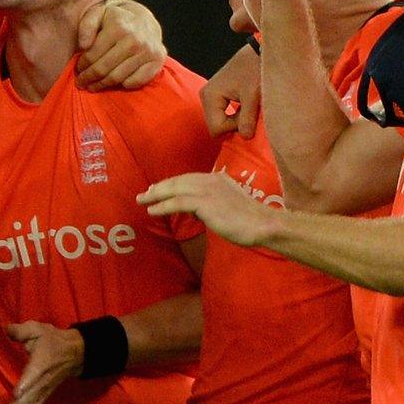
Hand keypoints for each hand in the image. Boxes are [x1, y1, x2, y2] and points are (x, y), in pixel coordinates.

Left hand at [5, 321, 83, 403]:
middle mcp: (43, 379)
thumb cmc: (53, 340)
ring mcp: (46, 388)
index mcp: (40, 362)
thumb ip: (21, 331)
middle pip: (33, 393)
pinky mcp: (46, 393)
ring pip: (35, 402)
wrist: (76, 351)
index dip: (26, 383)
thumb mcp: (37, 329)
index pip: (34, 373)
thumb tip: (7, 330)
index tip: (18, 392)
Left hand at [74, 0, 165, 90]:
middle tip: (81, 83)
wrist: (144, 18)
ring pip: (117, 78)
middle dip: (89, 78)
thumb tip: (83, 46)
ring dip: (102, 85)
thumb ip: (86, 26)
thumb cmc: (115, 18)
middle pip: (103, 69)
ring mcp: (148, 51)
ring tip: (93, 86)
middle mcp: (134, 40)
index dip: (82, 66)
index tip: (77, 70)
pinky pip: (135, 82)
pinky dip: (123, 85)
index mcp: (118, 27)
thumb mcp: (98, 13)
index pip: (92, 55)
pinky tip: (115, 82)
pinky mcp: (157, 61)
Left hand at [138, 171, 271, 245]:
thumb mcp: (227, 206)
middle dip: (159, 188)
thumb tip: (194, 210)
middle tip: (144, 194)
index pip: (187, 179)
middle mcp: (210, 180)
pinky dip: (162, 206)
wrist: (262, 224)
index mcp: (217, 179)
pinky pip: (177, 202)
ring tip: (142, 201)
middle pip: (177, 181)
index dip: (170, 184)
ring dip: (155, 195)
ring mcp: (207, 190)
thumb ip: (210, 204)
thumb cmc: (248, 220)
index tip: (157, 188)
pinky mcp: (205, 202)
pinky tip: (152, 210)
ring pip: (174, 189)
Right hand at [201, 43, 260, 137]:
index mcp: (210, 96)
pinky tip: (245, 105)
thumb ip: (247, 118)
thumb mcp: (253, 95)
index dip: (234, 128)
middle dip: (233, 125)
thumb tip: (245, 137)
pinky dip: (234, 114)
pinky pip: (222, 113)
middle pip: (215, 126)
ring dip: (235, 120)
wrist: (258, 51)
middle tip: (249, 112)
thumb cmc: (255, 70)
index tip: (248, 114)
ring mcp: (209, 95)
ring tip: (248, 107)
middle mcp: (205, 96)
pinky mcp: (216, 94)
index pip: (216, 128)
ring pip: (219, 121)